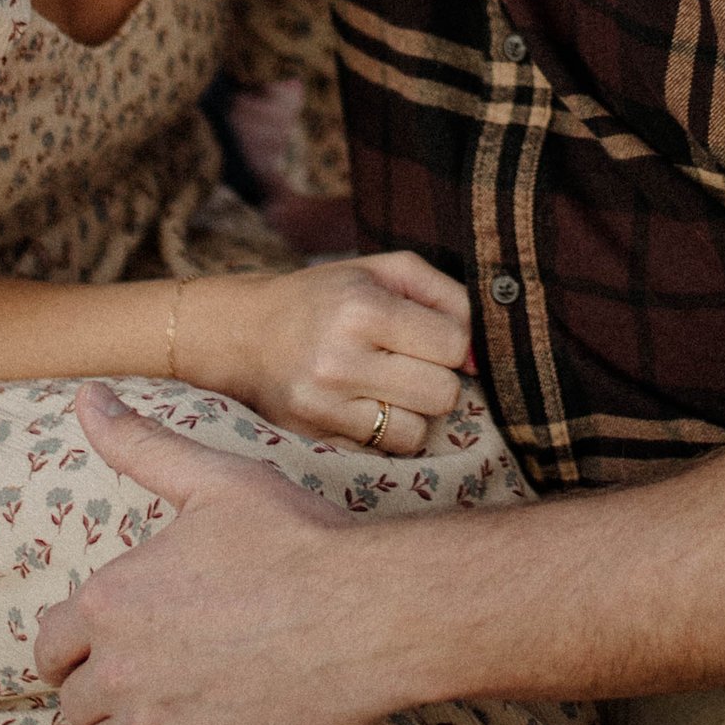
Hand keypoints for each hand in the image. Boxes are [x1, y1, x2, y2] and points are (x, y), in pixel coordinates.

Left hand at [39, 384, 385, 724]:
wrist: (367, 612)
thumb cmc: (296, 540)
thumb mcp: (214, 481)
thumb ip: (140, 446)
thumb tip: (85, 397)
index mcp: (111, 600)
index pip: (51, 647)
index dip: (76, 653)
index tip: (110, 655)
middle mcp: (117, 670)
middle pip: (76, 708)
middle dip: (108, 702)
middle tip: (158, 692)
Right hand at [193, 248, 469, 454]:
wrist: (244, 336)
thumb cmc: (327, 298)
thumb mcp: (383, 271)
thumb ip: (447, 297)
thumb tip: (480, 357)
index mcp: (361, 308)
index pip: (454, 343)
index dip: (451, 340)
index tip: (427, 334)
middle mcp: (339, 360)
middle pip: (443, 394)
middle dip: (435, 378)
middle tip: (406, 361)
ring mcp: (323, 407)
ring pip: (417, 432)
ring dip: (411, 411)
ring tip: (384, 386)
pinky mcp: (314, 440)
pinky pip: (383, 452)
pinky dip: (382, 433)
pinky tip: (360, 406)